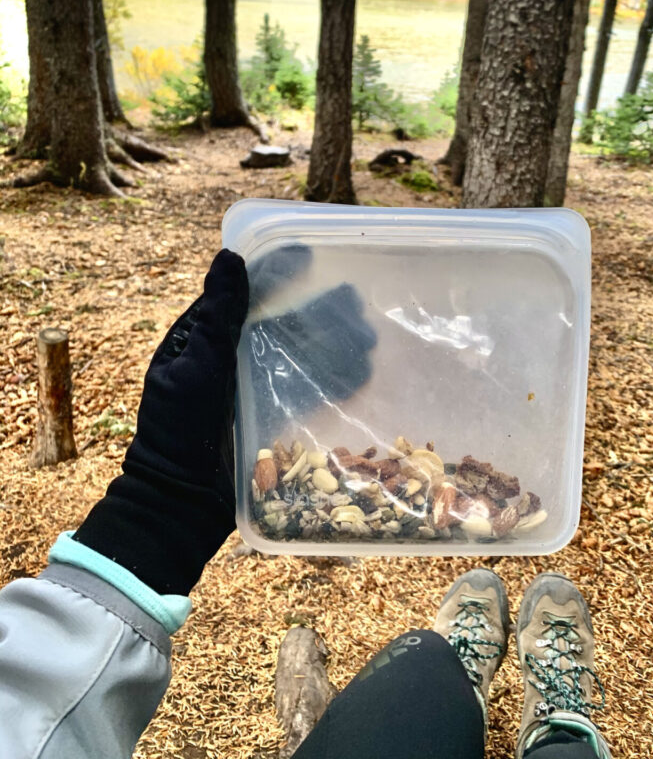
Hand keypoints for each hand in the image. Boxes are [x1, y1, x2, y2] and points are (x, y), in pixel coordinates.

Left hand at [74, 247, 376, 595]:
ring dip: (333, 343)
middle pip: (280, 324)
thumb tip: (230, 257)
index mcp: (204, 339)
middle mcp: (230, 359)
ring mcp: (253, 390)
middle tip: (355, 299)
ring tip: (367, 335)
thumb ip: (218, 316)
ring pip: (299, 357)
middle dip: (318, 311)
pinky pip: (307, 393)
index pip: (246, 296)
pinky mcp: (272, 419)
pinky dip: (334, 381)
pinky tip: (362, 371)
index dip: (277, 275)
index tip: (311, 256)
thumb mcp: (197, 365)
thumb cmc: (177, 430)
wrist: (180, 503)